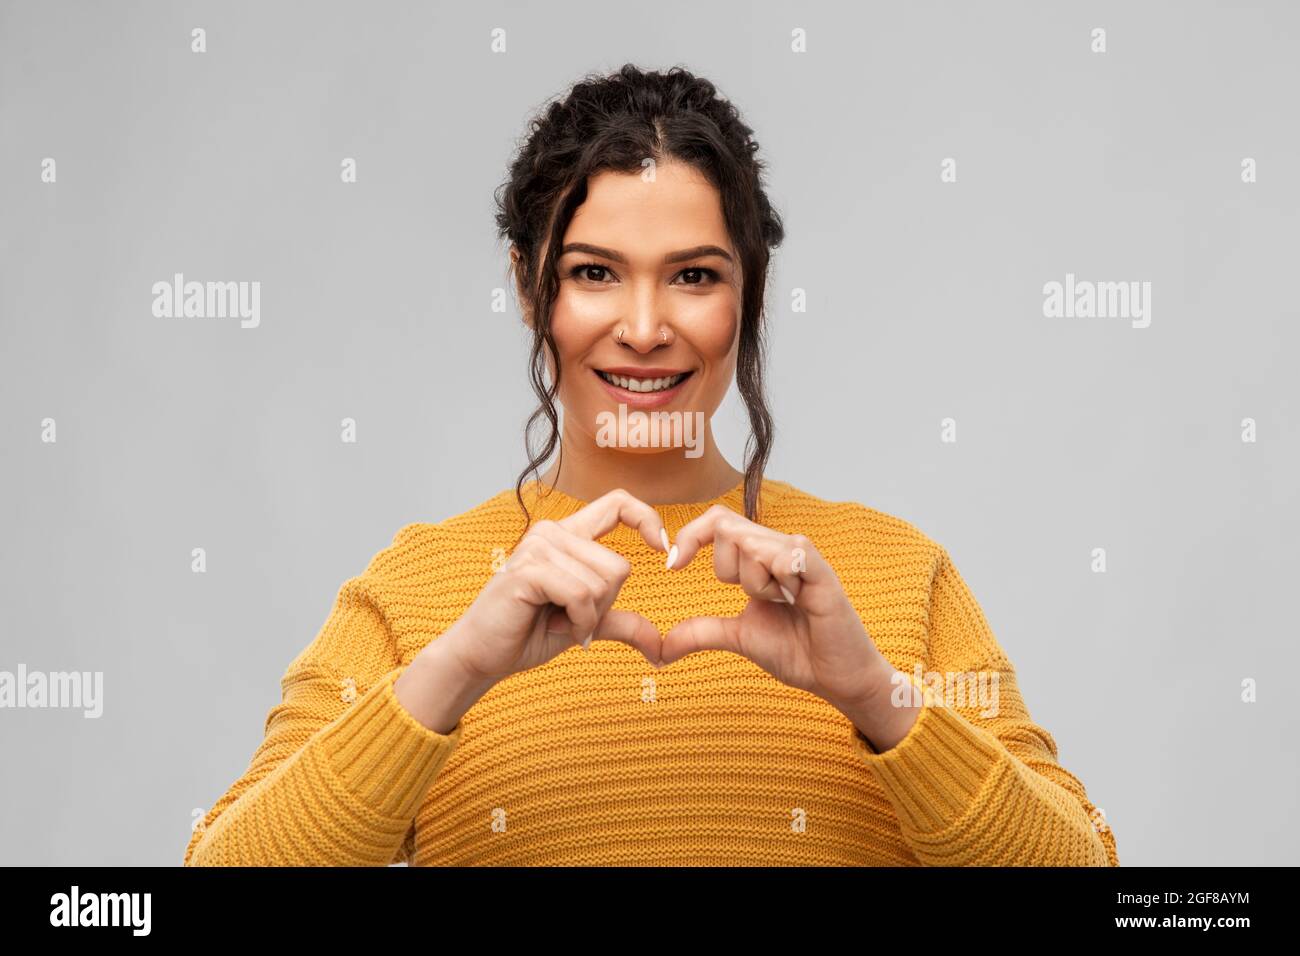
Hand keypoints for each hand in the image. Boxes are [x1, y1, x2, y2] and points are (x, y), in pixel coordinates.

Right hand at [440, 488, 668, 685]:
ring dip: (588, 617)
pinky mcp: (529, 570)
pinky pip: (581, 596)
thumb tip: (660, 646)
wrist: (482, 655)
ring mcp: (539, 547)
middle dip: (605, 604)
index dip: (647, 519)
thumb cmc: (528, 634)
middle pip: (619, 566)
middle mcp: (553, 532)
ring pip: (602, 583)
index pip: (617, 503)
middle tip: (570, 617)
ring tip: (557, 621)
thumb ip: (621, 622)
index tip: (663, 549)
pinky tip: (556, 627)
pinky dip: (578, 622)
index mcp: (568, 535)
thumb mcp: (585, 624)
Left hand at [659, 505, 891, 716]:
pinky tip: (798, 600)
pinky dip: (781, 580)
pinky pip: (788, 556)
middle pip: (727, 528)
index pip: (717, 522)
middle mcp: (780, 547)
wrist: (836, 678)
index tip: (672, 565)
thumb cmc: (797, 650)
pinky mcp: (822, 571)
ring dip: (756, 583)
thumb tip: (659, 648)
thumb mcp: (739, 637)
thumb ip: (702, 632)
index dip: (690, 536)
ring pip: (752, 543)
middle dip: (727, 570)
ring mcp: (802, 556)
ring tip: (785, 603)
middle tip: (760, 599)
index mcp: (760, 556)